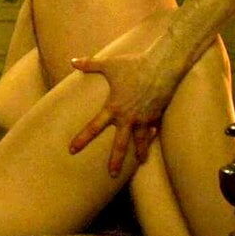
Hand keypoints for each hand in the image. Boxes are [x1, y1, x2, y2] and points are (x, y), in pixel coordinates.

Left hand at [67, 44, 187, 176]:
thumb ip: (89, 64)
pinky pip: (153, 129)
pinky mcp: (157, 115)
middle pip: (120, 144)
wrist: (162, 66)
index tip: (72, 150)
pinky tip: (153, 137)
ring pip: (141, 141)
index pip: (94, 127)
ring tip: (140, 161)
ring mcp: (144, 118)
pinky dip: (153, 135)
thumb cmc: (133, 64)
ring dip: (140, 152)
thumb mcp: (109, 64)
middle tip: (111, 174)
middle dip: (115, 161)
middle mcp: (128, 117)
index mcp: (114, 107)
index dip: (82, 139)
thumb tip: (72, 61)